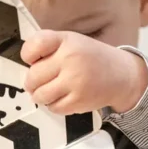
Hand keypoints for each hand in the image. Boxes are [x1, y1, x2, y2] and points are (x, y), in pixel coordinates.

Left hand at [22, 31, 147, 114]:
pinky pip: (53, 107)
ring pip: (40, 95)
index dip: (28, 55)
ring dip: (41, 95)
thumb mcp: (72, 41)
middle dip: (32, 81)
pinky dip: (53, 105)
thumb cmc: (91, 58)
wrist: (122, 75)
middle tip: (39, 81)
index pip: (35, 45)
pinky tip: (63, 97)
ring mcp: (75, 81)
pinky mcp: (79, 101)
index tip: (33, 60)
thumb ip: (49, 48)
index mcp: (66, 41)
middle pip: (33, 76)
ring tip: (50, 91)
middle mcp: (70, 59)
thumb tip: (25, 66)